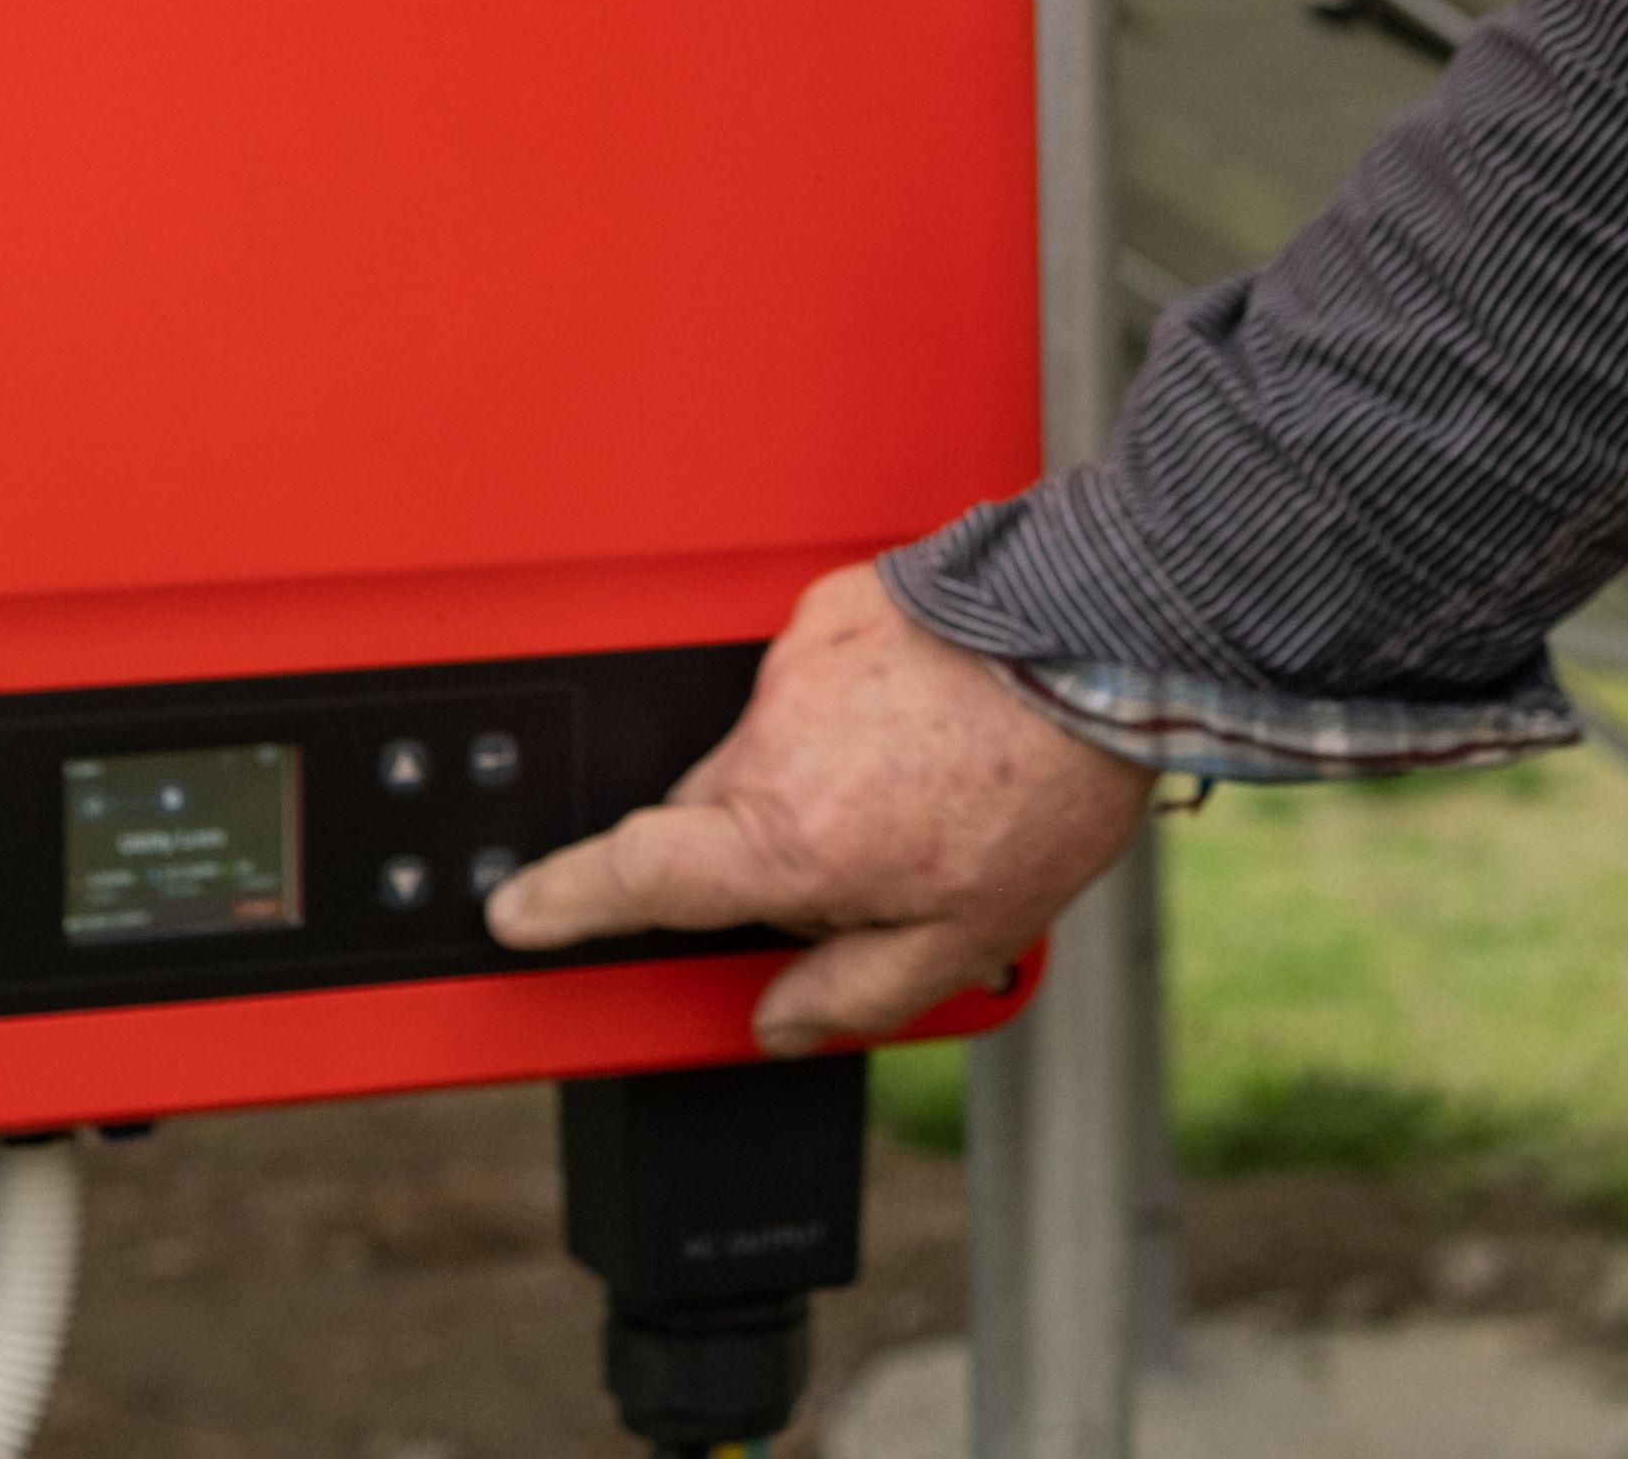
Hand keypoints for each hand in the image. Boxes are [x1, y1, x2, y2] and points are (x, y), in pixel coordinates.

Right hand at [481, 556, 1149, 1052]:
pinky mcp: (829, 609)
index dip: (563, 901)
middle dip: (751, 853)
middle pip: (705, 818)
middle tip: (855, 867)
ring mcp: (797, 666)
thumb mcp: (966, 936)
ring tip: (918, 783)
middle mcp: (775, 744)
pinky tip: (923, 723)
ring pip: (759, 748)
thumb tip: (779, 1018)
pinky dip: (843, 708)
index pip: (634, 874)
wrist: (1106, 644)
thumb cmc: (1047, 787)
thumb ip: (853, 987)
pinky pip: (805, 680)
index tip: (520, 909)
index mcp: (789, 836)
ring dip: (807, 777)